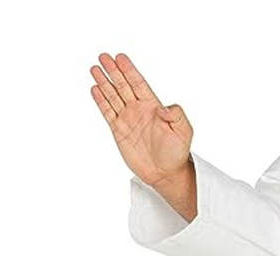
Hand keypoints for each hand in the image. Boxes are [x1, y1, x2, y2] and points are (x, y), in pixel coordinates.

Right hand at [89, 52, 195, 214]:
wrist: (166, 174)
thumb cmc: (177, 153)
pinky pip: (108, 112)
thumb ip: (177, 115)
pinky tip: (95, 89)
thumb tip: (163, 108)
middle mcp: (139, 110)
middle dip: (114, 71)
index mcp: (154, 106)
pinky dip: (101, 101)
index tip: (120, 57)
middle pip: (123, 85)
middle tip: (104, 56)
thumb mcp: (185, 132)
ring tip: (95, 68)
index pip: (138, 83)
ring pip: (113, 96)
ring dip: (104, 82)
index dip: (129, 70)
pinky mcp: (119, 131)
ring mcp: (128, 120)